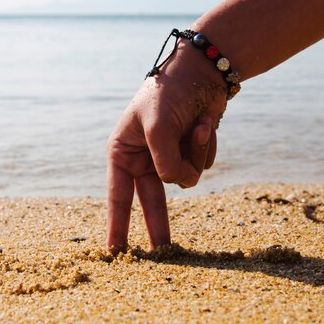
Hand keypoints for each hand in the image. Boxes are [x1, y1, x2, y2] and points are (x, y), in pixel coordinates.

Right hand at [106, 41, 227, 252]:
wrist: (203, 70)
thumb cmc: (169, 91)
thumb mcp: (157, 126)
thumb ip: (164, 161)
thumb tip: (179, 183)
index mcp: (123, 150)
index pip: (118, 195)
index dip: (118, 224)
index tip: (116, 252)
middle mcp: (143, 157)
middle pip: (152, 200)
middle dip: (159, 224)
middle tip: (163, 253)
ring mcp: (169, 156)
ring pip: (185, 179)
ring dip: (195, 154)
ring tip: (197, 124)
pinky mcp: (191, 151)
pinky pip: (202, 165)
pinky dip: (207, 146)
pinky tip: (205, 123)